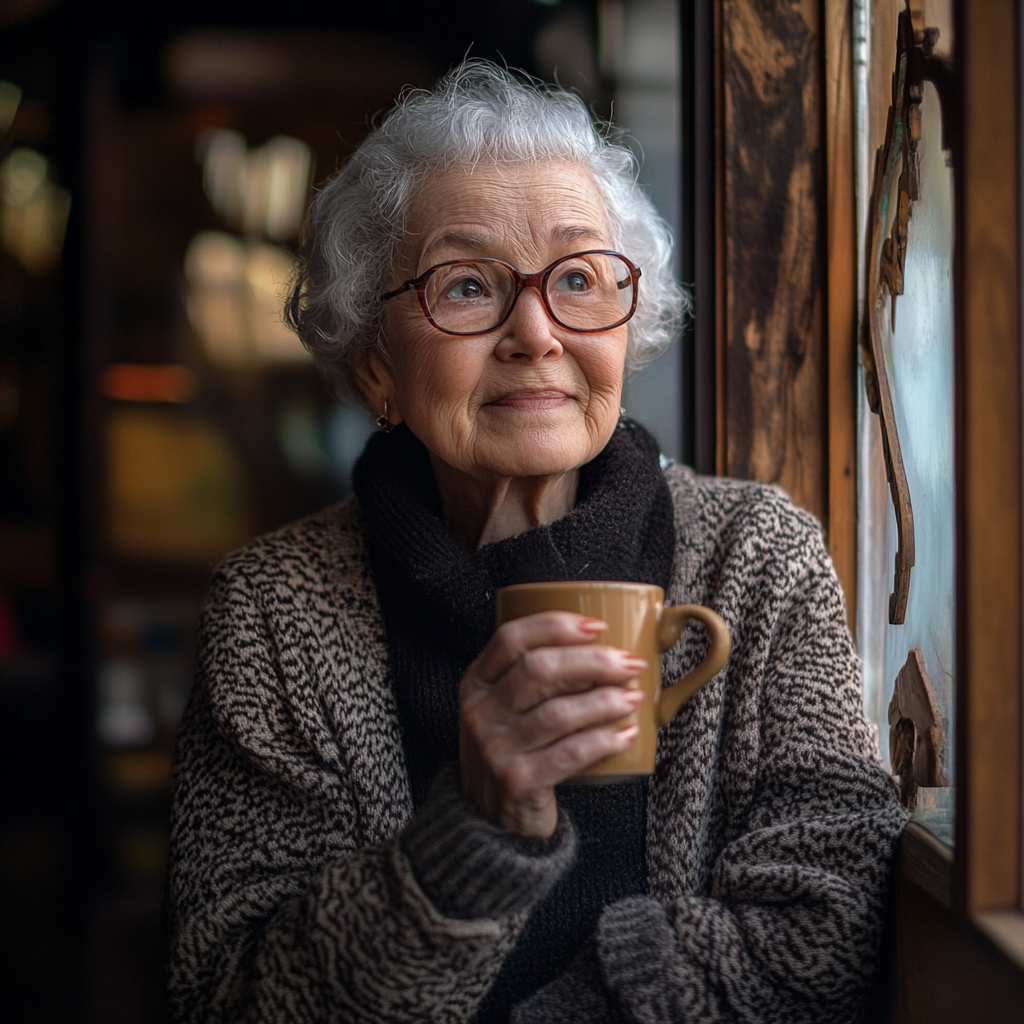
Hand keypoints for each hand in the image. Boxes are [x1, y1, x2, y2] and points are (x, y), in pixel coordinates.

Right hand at [459, 612, 645, 837]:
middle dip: (592, 661)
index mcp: (475, 683)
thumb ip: (531, 676)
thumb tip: (601, 643)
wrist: (490, 821)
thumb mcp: (503, 708)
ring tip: (633, 697)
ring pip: (558, 712)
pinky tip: (627, 733)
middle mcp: (479, 713)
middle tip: (629, 663)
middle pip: (539, 670)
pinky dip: (603, 740)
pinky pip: (569, 753)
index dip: (555, 625)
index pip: (510, 639)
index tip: (597, 627)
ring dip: (604, 700)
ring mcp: (495, 749)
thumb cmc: (511, 751)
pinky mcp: (516, 781)